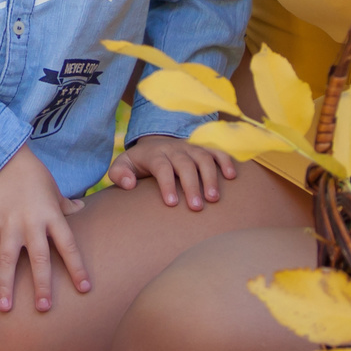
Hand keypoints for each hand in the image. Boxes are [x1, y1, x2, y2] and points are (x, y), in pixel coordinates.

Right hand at [0, 146, 91, 313]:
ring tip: (5, 307)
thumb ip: (66, 205)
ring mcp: (9, 224)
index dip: (77, 267)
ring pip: (8, 259)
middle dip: (42, 284)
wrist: (5, 157)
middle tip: (44, 308)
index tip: (84, 288)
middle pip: (39, 257)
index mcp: (52, 216)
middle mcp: (32, 223)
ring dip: (6, 284)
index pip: (68, 246)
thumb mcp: (55, 189)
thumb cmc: (34, 174)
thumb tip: (81, 210)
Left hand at [105, 133, 238, 211]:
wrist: (155, 143)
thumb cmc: (139, 163)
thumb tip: (129, 185)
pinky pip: (217, 151)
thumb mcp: (122, 165)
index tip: (172, 203)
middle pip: (185, 164)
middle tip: (196, 207)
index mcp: (154, 154)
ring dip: (210, 177)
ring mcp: (190, 148)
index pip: (161, 167)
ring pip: (203, 158)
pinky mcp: (203, 149)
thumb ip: (119, 175)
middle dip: (191, 185)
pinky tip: (231, 177)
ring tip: (214, 198)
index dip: (167, 184)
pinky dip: (225, 161)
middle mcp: (174, 149)